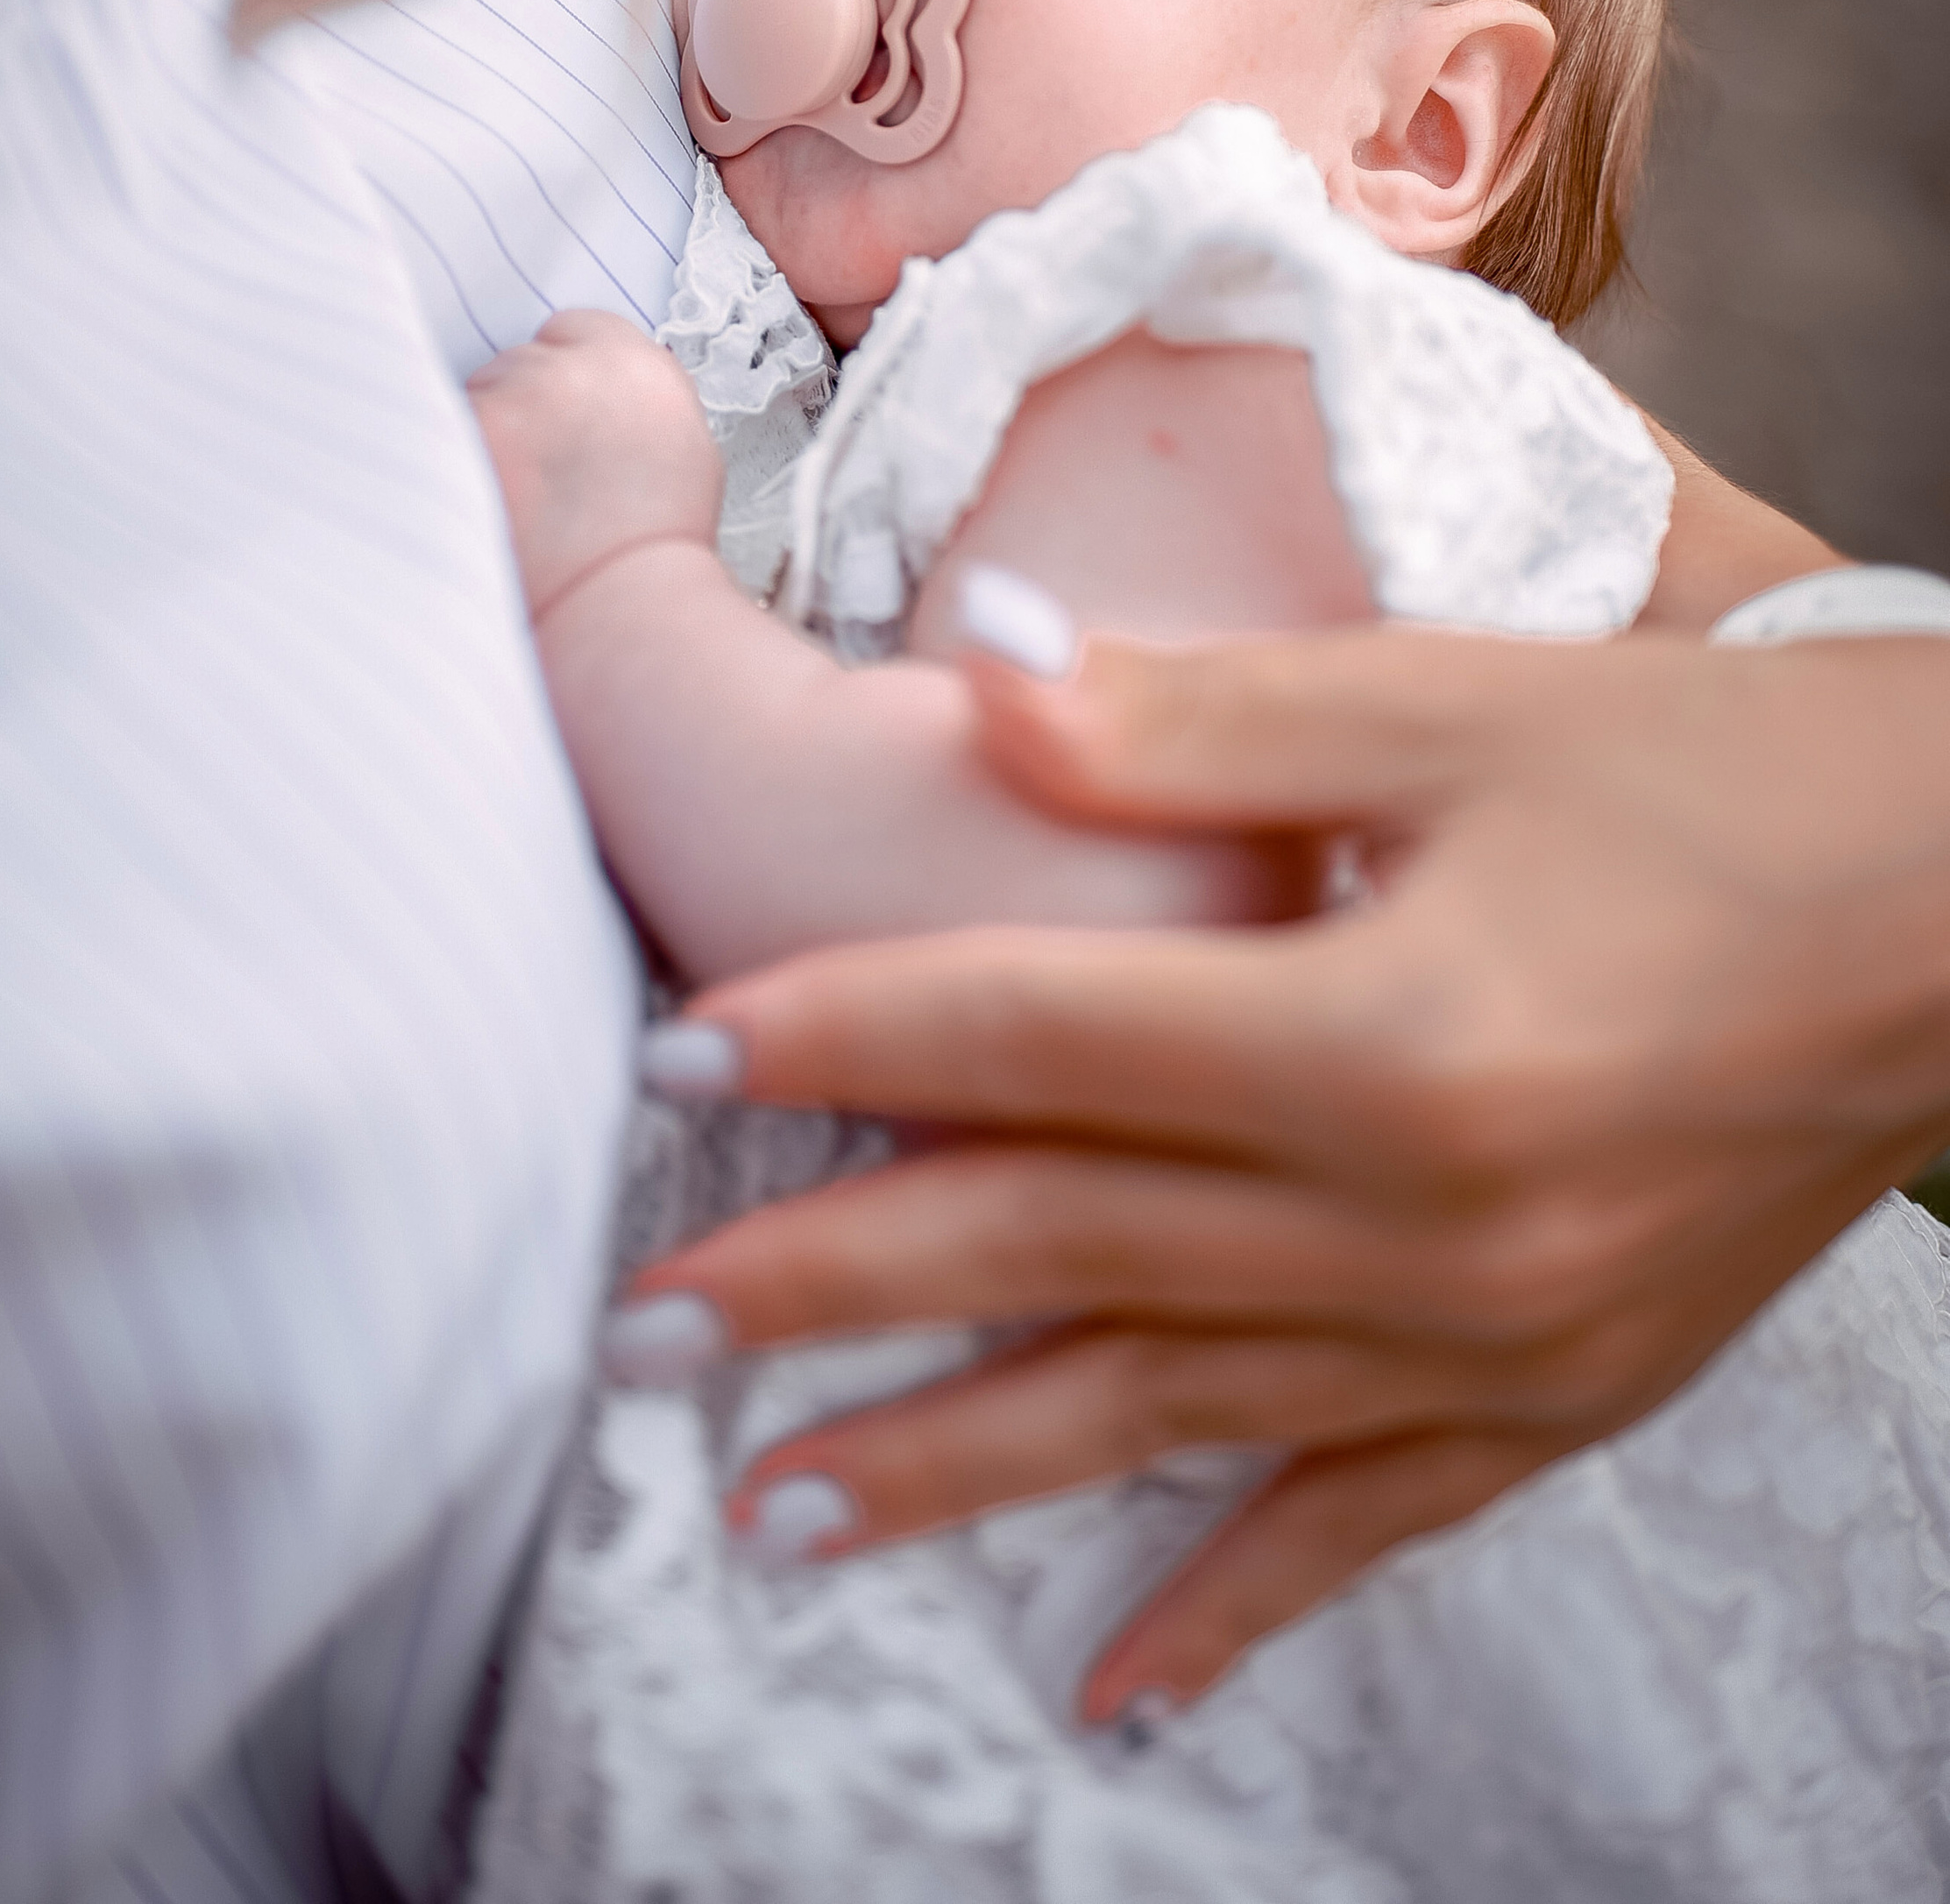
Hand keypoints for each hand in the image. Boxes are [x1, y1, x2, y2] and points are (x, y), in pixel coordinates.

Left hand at [468, 309, 722, 619]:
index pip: (569, 331)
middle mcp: (572, 369)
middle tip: (531, 474)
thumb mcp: (676, 446)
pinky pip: (432, 431)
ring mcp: (511, 400)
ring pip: (469, 400)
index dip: (560, 379)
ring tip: (506, 503)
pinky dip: (443, 466)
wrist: (623, 611)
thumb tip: (582, 394)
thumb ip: (628, 398)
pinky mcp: (463, 436)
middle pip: (512, 364)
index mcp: (635, 364)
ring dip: (477, 440)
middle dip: (514, 411)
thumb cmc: (653, 548)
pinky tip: (474, 509)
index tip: (555, 417)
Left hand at [624, 622, 1949, 1714]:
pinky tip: (1115, 1684)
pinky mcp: (1561, 1400)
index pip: (1035, 1036)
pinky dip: (1231, 1602)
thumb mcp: (1452, 703)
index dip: (844, 1034)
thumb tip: (967, 664)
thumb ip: (1191, 716)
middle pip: (1059, 1248)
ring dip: (959, 1466)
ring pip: (1164, 1413)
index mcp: (1383, 1036)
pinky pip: (1361, 1526)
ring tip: (774, 1517)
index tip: (676, 1053)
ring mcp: (1491, 1344)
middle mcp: (1421, 1226)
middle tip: (637, 1335)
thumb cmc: (1712, 772)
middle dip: (830, 1288)